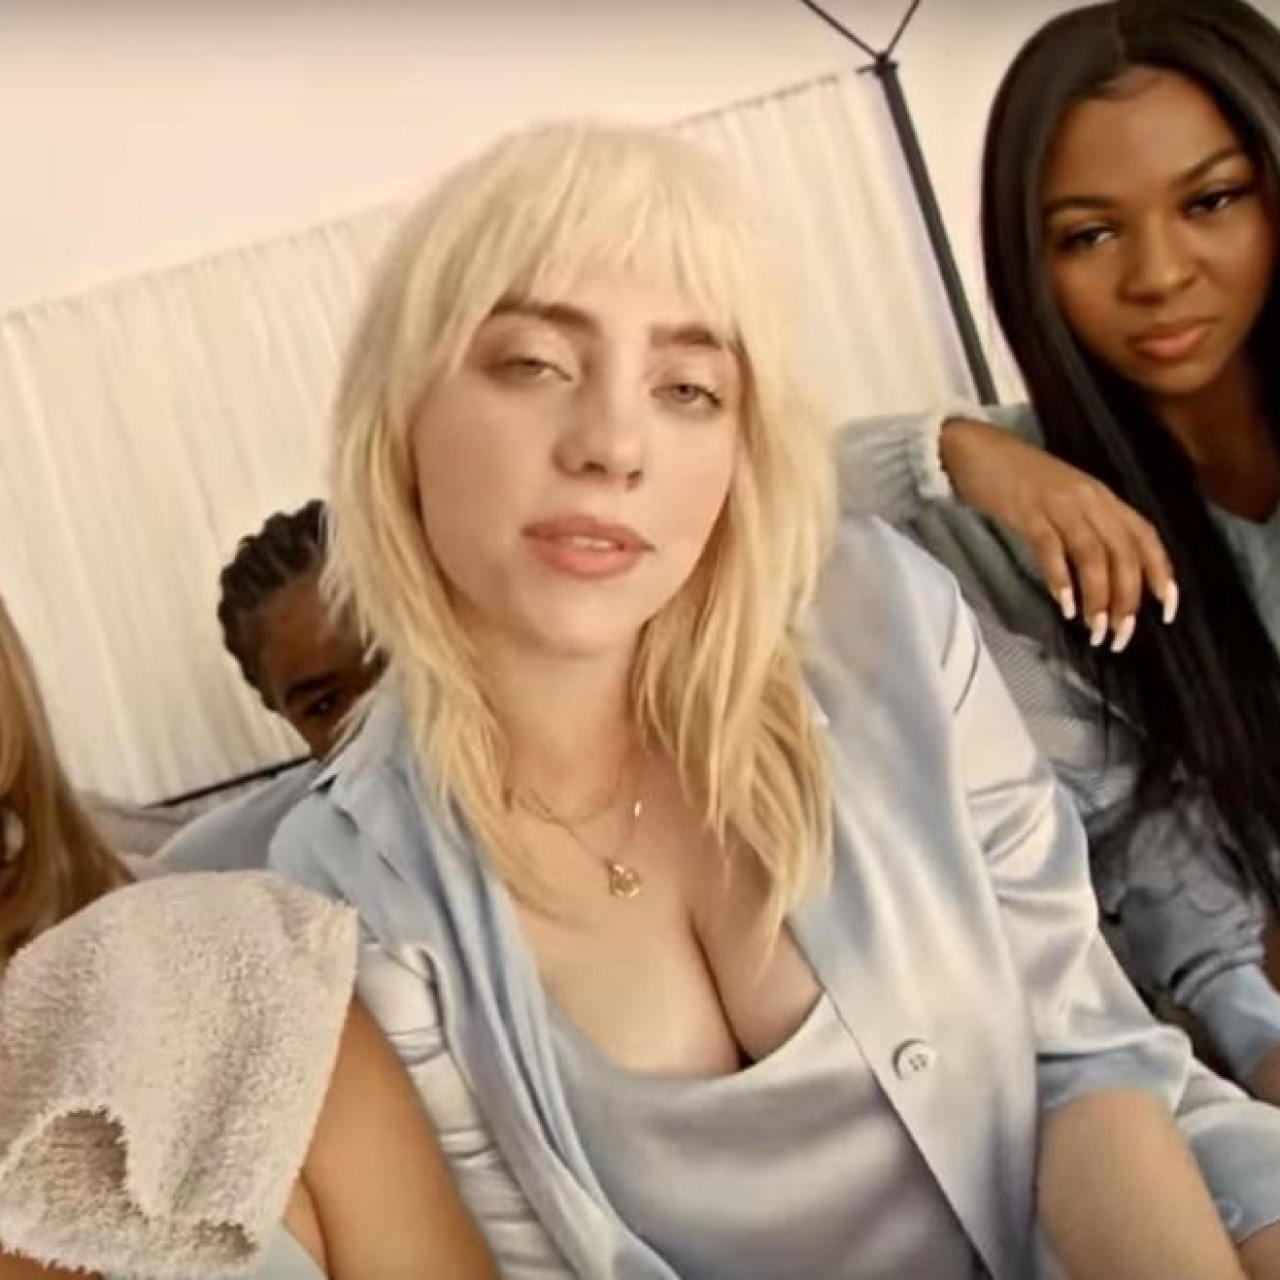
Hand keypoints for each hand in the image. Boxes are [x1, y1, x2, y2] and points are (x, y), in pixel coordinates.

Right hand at [939, 418, 1178, 651]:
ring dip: (1097, 596)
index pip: (1144, 537)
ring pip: (1092, 554)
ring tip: (1093, 629)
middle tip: (1119, 636)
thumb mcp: (1065, 499)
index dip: (1160, 573)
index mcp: (1102, 497)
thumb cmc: (1019, 479)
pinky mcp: (1026, 510)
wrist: (977, 449)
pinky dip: (1060, 578)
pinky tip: (1063, 604)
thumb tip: (1104, 577)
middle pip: (1122, 552)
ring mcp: (1058, 503)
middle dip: (1126, 599)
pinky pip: (1050, 547)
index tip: (1166, 612)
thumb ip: (1087, 528)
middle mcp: (1088, 499)